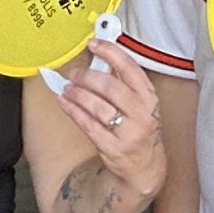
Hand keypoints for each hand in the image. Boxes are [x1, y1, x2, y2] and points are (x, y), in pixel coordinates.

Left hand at [57, 40, 165, 199]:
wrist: (145, 168)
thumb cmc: (138, 129)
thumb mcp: (140, 105)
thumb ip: (122, 83)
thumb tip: (98, 58)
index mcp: (149, 97)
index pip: (130, 67)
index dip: (110, 52)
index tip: (93, 44)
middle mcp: (142, 114)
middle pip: (110, 87)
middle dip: (87, 77)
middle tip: (73, 73)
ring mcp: (128, 132)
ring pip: (97, 106)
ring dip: (77, 94)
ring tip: (67, 88)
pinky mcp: (113, 148)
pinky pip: (88, 124)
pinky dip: (73, 110)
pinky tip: (64, 102)